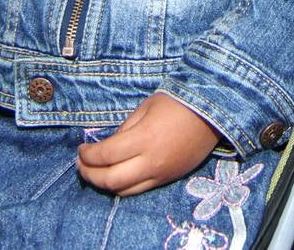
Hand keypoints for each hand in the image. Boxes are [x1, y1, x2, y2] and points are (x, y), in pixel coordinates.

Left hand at [76, 93, 218, 195]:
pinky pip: (140, 190)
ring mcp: (161, 174)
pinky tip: (117, 176)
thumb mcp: (146, 107)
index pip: (105, 155)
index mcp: (144, 139)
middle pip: (110, 180)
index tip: (80, 149)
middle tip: (81, 165)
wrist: (213, 112)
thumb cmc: (177, 103)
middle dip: (89, 174)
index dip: (87, 155)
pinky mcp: (169, 179)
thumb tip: (108, 145)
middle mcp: (151, 162)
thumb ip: (125, 128)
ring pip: (124, 191)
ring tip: (95, 173)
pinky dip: (124, 187)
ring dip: (104, 184)